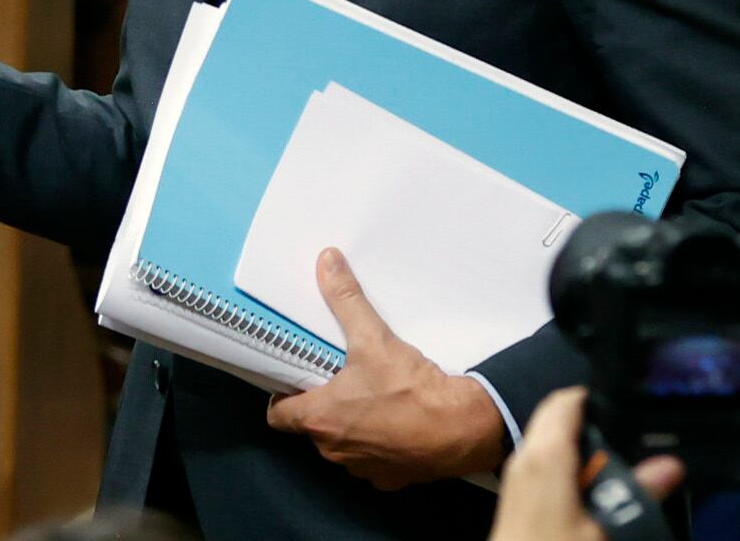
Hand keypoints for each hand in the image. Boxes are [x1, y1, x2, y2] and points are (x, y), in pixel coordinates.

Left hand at [266, 247, 504, 486]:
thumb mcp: (373, 337)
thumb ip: (345, 298)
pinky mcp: (390, 480)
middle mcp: (334, 451)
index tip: (295, 379)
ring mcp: (362, 469)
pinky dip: (378, 445)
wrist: (461, 427)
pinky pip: (372, 462)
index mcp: (319, 420)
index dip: (282, 397)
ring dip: (349, 427)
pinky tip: (393, 423)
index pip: (278, 416)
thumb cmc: (409, 387)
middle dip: (321, 406)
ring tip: (367, 397)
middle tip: (337, 379)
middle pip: (312, 428)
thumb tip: (326, 259)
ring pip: (342, 446)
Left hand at [488, 388, 683, 540]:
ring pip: (548, 437)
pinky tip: (589, 483)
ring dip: (578, 442)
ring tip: (614, 460)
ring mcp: (517, 471)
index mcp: (545, 453)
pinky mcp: (516, 490)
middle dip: (590, 420)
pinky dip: (564, 458)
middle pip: (556, 415)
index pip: (567, 400)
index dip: (596, 396)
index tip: (627, 404)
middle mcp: (526, 453)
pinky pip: (542, 457)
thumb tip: (673, 464)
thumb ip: (638, 492)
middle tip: (628, 435)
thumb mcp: (605, 527)